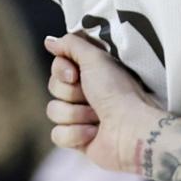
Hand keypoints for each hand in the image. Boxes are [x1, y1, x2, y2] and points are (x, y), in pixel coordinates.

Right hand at [44, 33, 164, 175]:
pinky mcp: (79, 139)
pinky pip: (57, 134)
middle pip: (53, 88)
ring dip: (75, 114)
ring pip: (54, 111)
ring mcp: (82, 117)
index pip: (58, 67)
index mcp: (92, 72)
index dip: (61, 71)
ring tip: (97, 117)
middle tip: (90, 96)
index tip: (75, 75)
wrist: (131, 130)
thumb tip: (50, 41)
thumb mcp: (95, 58)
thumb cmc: (118, 92)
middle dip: (70, 94)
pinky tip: (93, 134)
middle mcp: (86, 92)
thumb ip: (71, 44)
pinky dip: (75, 134)